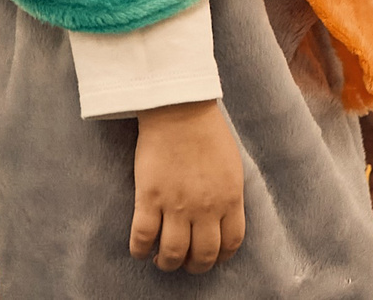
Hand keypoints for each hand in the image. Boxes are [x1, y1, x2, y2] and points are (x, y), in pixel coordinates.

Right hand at [132, 99, 246, 272]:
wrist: (179, 107)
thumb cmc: (206, 131)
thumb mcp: (232, 165)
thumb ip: (229, 195)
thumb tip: (224, 218)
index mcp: (229, 198)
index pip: (231, 243)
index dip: (220, 257)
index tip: (212, 257)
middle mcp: (205, 207)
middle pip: (202, 255)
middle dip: (194, 266)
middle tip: (185, 262)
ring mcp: (176, 205)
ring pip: (173, 254)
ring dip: (167, 263)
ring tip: (162, 259)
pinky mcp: (149, 198)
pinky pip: (143, 238)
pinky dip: (140, 251)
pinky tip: (140, 250)